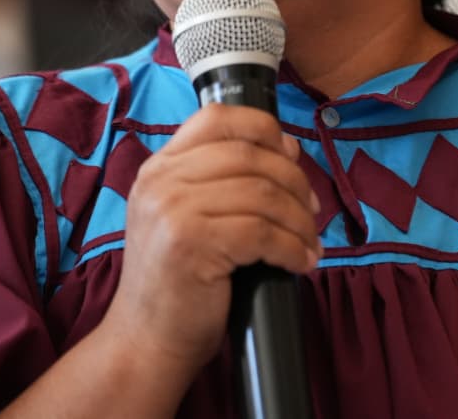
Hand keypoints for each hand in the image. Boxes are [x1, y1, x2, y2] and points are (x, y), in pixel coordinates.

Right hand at [98, 103, 321, 382]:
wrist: (146, 340)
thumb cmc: (178, 281)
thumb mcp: (186, 216)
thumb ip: (220, 179)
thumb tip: (289, 151)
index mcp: (161, 167)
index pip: (217, 118)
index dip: (265, 129)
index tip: (291, 156)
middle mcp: (162, 181)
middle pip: (251, 155)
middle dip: (295, 181)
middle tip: (311, 210)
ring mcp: (173, 210)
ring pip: (263, 194)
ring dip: (300, 220)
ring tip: (309, 242)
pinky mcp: (192, 244)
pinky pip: (263, 233)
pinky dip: (293, 248)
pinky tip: (301, 262)